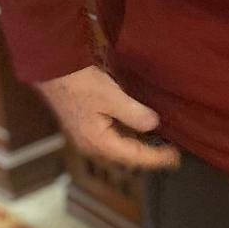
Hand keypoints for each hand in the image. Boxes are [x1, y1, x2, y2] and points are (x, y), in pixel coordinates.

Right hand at [36, 64, 180, 169]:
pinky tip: (140, 131)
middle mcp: (91, 144)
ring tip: (160, 145)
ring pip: (119, 148)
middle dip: (149, 156)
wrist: (52, 69)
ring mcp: (86, 136)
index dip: (156, 157)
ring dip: (139, 147)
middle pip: (125, 156)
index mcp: (97, 142)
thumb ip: (134, 113)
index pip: (133, 156)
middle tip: (172, 154)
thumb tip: (153, 125)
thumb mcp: (111, 97)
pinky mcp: (86, 125)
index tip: (176, 157)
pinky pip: (112, 138)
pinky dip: (129, 137)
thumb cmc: (80, 83)